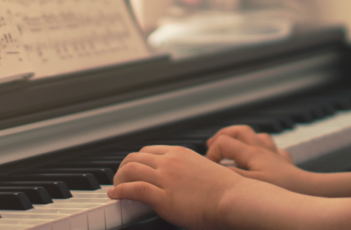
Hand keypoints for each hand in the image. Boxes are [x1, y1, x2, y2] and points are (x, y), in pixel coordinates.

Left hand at [109, 145, 247, 229]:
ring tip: (115, 188)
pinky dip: (120, 191)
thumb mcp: (204, 171)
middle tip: (119, 179)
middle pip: (135, 158)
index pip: (148, 151)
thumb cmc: (226, 190)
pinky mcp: (163, 197)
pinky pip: (133, 190)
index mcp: (180, 153)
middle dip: (123, 168)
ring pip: (130, 170)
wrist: (234, 199)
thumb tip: (183, 181)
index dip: (135, 161)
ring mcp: (166, 178)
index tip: (131, 169)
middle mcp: (170, 162)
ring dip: (118, 179)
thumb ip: (189, 172)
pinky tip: (116, 195)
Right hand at [205, 125, 305, 191]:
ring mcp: (275, 155)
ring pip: (259, 137)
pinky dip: (266, 151)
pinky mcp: (285, 164)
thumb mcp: (251, 184)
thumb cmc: (283, 189)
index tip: (210, 167)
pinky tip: (264, 159)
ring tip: (236, 146)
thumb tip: (215, 168)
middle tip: (211, 143)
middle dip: (224, 134)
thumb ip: (231, 175)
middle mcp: (263, 150)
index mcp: (252, 153)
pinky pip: (275, 150)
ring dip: (245, 138)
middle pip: (241, 131)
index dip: (212, 153)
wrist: (309, 191)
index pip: (224, 142)